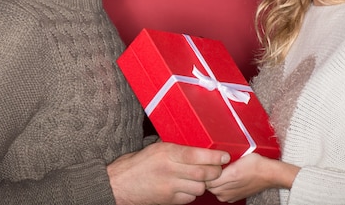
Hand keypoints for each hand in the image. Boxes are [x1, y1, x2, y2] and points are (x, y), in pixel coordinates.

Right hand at [107, 142, 229, 204]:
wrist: (120, 184)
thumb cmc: (137, 164)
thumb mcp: (156, 148)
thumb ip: (176, 148)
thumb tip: (198, 146)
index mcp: (166, 153)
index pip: (197, 155)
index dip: (215, 157)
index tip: (225, 156)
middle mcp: (170, 170)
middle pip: (203, 173)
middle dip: (215, 171)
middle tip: (218, 167)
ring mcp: (170, 187)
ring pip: (199, 188)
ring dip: (204, 183)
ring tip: (201, 177)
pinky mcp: (169, 200)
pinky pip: (190, 198)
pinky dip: (193, 193)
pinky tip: (188, 186)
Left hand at [206, 153, 298, 202]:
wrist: (269, 174)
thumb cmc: (256, 164)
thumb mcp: (237, 157)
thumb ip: (220, 160)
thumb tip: (206, 158)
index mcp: (227, 179)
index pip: (204, 176)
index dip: (204, 168)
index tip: (205, 162)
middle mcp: (226, 191)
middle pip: (207, 184)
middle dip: (207, 175)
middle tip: (210, 165)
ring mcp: (229, 196)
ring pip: (213, 189)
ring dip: (213, 181)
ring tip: (219, 170)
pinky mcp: (233, 198)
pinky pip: (220, 192)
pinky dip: (220, 186)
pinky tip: (224, 178)